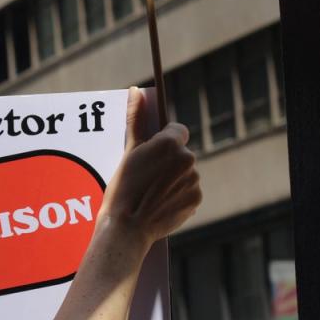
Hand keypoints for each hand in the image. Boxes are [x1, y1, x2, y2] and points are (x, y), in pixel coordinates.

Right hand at [98, 88, 201, 244]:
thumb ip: (135, 119)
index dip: (163, 142)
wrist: (127, 228)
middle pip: (181, 153)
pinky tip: (160, 203)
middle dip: (168, 162)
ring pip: (185, 173)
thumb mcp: (128, 152)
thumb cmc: (122, 189)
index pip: (177, 131)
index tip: (151, 155)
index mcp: (170, 144)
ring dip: (173, 179)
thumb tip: (136, 91)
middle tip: (146, 177)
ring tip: (151, 193)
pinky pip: (188, 192)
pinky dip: (178, 196)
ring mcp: (194, 180)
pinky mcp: (196, 199)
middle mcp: (187, 159)